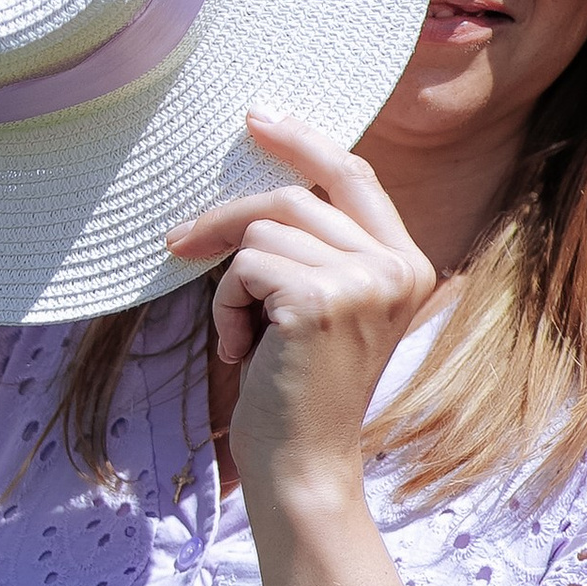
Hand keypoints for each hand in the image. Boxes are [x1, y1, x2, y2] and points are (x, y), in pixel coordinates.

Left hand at [164, 113, 437, 513]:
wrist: (303, 466)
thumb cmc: (300, 393)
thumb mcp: (323, 308)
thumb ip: (317, 247)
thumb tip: (263, 176)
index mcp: (408, 263)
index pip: (354, 176)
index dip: (303, 142)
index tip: (257, 119)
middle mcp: (397, 267)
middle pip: (294, 196)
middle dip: (227, 219)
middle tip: (178, 242)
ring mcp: (364, 281)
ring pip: (262, 232)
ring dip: (232, 286)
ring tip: (245, 338)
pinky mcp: (321, 301)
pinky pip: (245, 267)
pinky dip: (227, 308)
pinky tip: (244, 351)